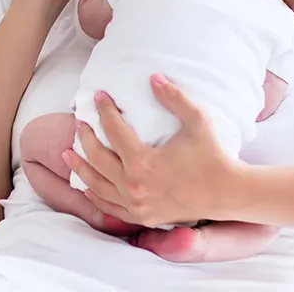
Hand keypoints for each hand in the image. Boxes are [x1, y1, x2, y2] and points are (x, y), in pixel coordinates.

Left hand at [63, 74, 240, 227]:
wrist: (226, 193)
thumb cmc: (213, 155)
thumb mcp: (197, 121)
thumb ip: (174, 98)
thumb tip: (154, 76)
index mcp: (143, 161)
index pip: (113, 130)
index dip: (104, 110)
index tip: (99, 97)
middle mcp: (133, 185)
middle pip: (97, 157)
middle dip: (85, 137)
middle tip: (79, 123)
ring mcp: (136, 204)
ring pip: (97, 184)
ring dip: (80, 167)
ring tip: (67, 154)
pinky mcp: (142, 217)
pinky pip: (110, 207)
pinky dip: (95, 196)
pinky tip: (87, 186)